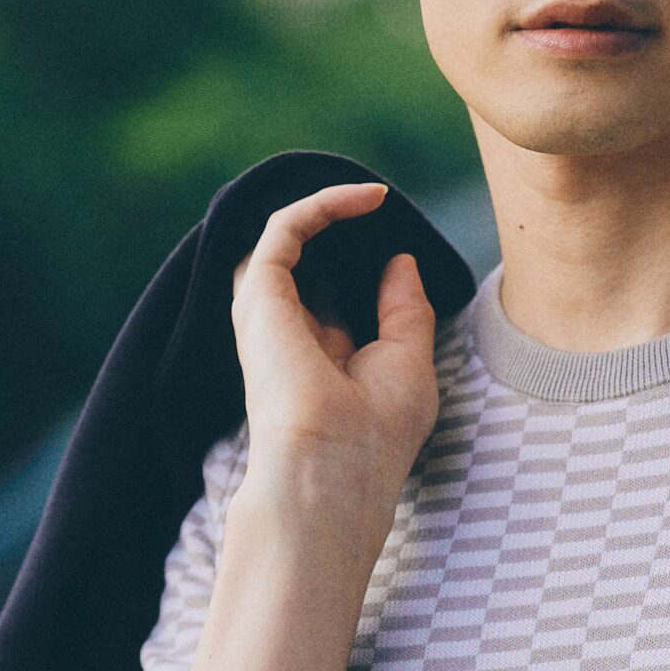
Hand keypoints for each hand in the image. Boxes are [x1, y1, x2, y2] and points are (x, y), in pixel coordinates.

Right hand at [227, 180, 439, 555]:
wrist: (330, 474)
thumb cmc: (373, 440)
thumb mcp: (409, 363)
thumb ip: (404, 309)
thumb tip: (399, 258)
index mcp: (319, 359)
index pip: (330, 298)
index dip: (363, 264)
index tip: (399, 241)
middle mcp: (287, 335)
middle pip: (303, 263)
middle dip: (339, 229)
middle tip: (382, 204)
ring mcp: (268, 314)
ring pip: (285, 237)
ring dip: (329, 208)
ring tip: (373, 196)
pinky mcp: (260, 295)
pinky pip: (285, 226)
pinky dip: (324, 204)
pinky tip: (366, 198)